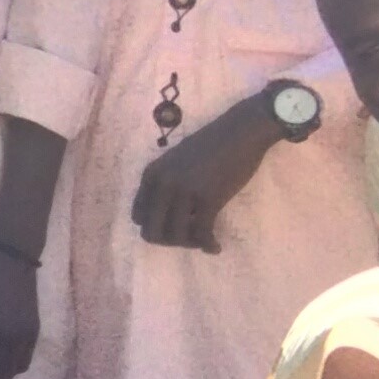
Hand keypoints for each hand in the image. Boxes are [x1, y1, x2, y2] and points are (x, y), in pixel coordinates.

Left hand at [129, 96, 292, 252]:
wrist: (241, 132)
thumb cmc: (212, 146)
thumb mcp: (175, 163)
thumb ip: (165, 185)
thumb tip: (164, 219)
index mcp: (151, 174)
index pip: (138, 216)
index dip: (155, 227)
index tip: (174, 227)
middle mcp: (162, 184)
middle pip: (152, 232)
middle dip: (170, 241)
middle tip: (189, 239)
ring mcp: (184, 191)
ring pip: (176, 237)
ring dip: (190, 244)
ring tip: (204, 240)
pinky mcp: (208, 199)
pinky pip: (202, 234)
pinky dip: (208, 244)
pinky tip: (215, 246)